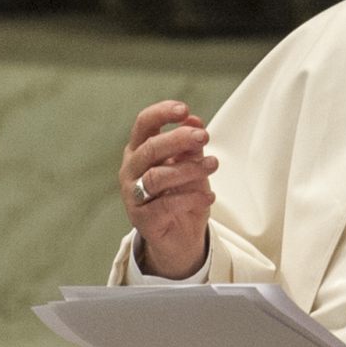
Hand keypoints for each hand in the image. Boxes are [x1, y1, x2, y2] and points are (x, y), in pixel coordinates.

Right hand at [119, 100, 216, 277]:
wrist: (179, 237)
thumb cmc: (182, 194)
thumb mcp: (190, 165)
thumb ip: (191, 146)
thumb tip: (195, 120)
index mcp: (141, 150)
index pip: (144, 124)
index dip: (161, 113)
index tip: (184, 109)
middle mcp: (131, 170)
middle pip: (150, 149)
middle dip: (178, 139)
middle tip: (204, 136)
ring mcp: (133, 195)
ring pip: (157, 177)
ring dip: (189, 169)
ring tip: (213, 165)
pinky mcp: (143, 219)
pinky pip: (166, 205)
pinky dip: (192, 198)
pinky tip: (209, 196)